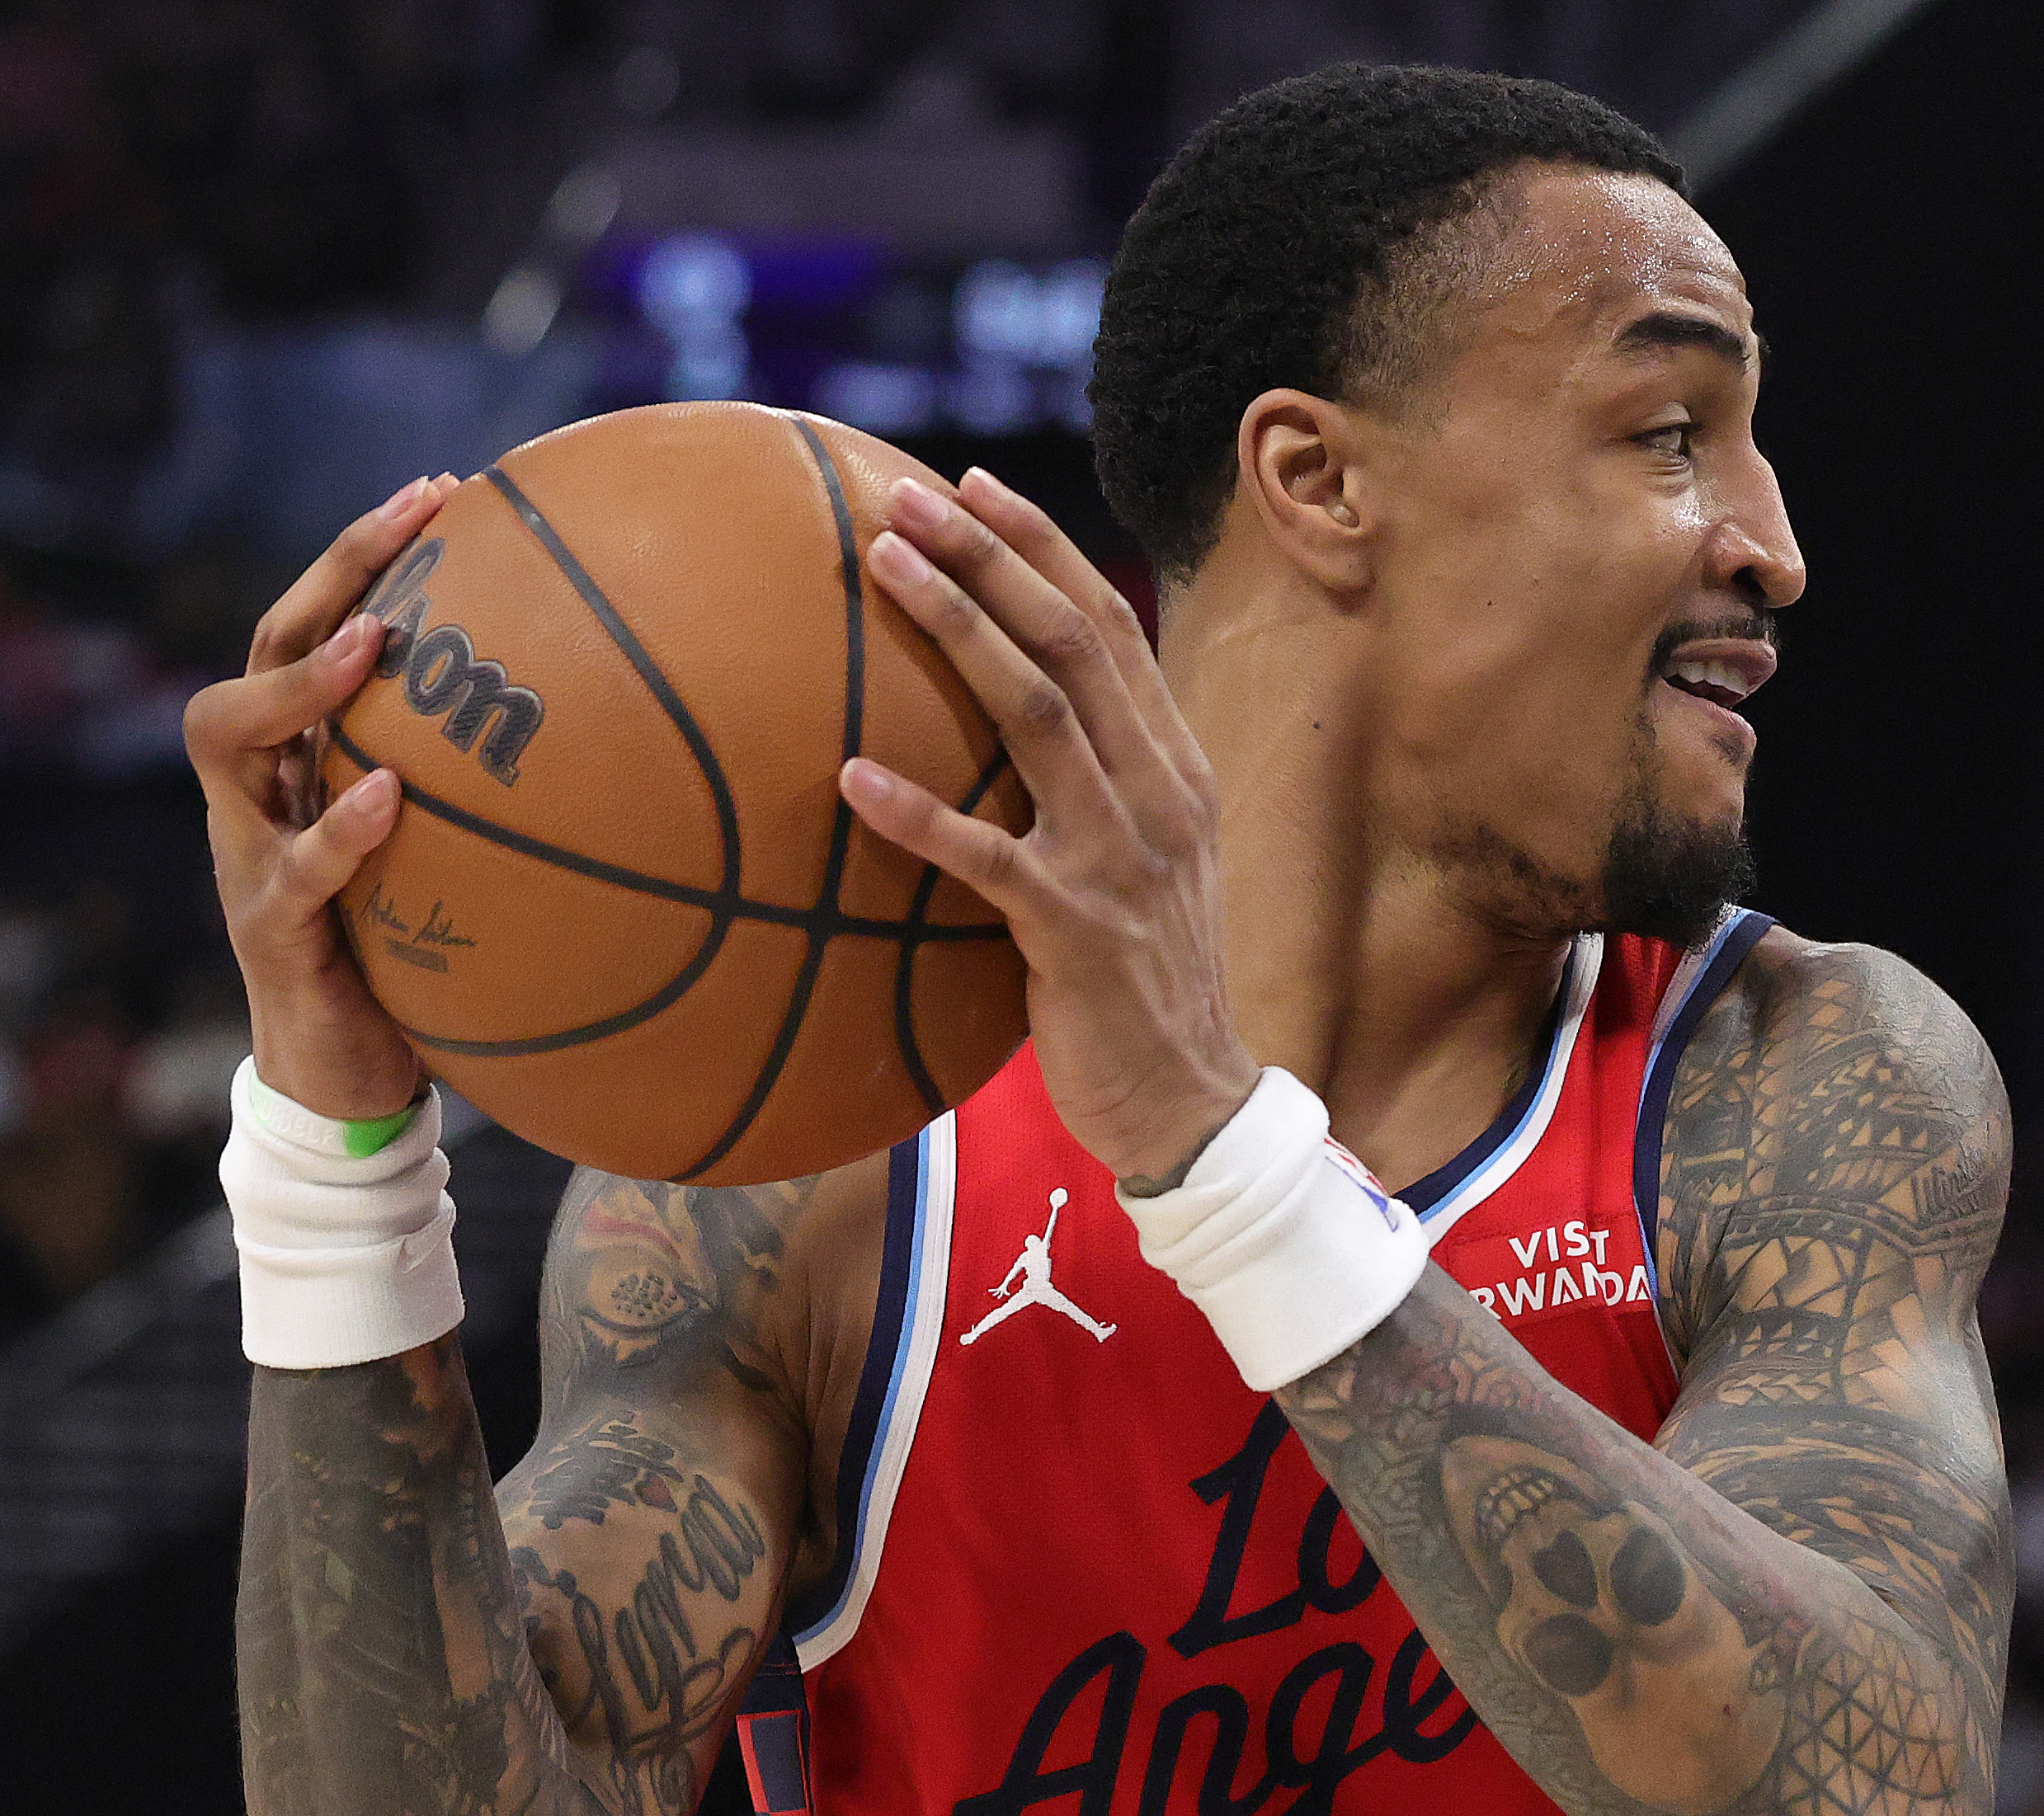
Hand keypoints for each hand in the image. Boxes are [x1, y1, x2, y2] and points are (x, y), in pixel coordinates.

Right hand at [185, 473, 459, 1124]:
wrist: (351, 1084)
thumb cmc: (419, 964)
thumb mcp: (470, 869)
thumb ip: (513, 809)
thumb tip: (654, 748)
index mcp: (308, 763)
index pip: (318, 629)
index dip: (364, 558)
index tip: (441, 489)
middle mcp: (261, 790)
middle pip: (264, 648)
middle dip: (330, 574)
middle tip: (407, 518)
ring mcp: (249, 854)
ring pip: (229, 734)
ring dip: (303, 683)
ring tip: (375, 641)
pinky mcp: (270, 930)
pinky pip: (291, 870)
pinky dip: (335, 831)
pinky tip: (385, 799)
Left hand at [836, 468, 1258, 1189]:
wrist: (1192, 1102)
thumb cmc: (1139, 981)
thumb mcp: (1136, 863)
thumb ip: (1091, 783)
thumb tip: (1001, 712)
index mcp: (1174, 770)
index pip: (1113, 627)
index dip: (1043, 548)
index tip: (970, 485)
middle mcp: (1160, 797)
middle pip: (1075, 644)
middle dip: (991, 557)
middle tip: (902, 499)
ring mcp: (1123, 862)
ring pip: (1040, 715)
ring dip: (959, 630)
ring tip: (882, 568)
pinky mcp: (1077, 932)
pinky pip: (987, 859)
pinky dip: (919, 814)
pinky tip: (851, 776)